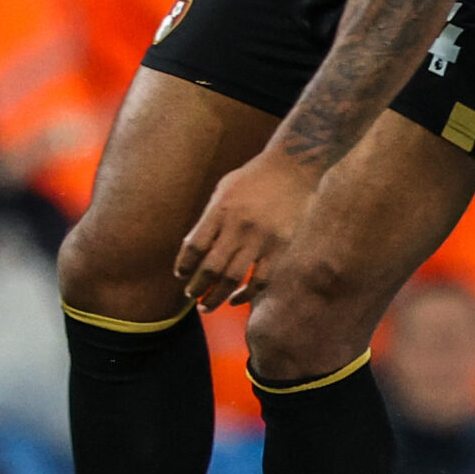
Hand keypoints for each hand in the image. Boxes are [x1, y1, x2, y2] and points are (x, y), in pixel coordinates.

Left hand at [176, 151, 319, 312]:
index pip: (194, 246)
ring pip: (233, 278)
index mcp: (221, 210)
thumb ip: (209, 218)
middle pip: (210, 267)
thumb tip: (190, 248)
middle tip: (191, 295)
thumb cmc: (254, 177)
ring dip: (216, 297)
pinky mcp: (280, 248)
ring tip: (206, 306)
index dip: (184, 265)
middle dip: (197, 286)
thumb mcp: (224, 189)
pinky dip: (245, 295)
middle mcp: (238, 226)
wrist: (293, 167)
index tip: (181, 275)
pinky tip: (236, 300)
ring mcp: (261, 239)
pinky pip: (260, 280)